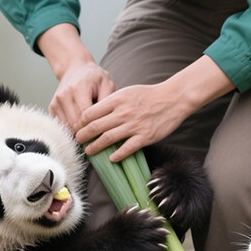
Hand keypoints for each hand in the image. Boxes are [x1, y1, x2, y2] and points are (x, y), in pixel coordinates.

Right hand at [49, 60, 115, 130]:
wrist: (75, 69)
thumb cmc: (94, 78)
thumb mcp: (107, 84)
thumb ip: (108, 102)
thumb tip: (106, 120)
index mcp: (79, 88)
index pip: (85, 115)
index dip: (95, 125)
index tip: (103, 126)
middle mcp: (64, 95)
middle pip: (76, 123)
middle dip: (88, 129)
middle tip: (97, 126)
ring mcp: (56, 102)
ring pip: (69, 127)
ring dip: (80, 129)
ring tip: (89, 121)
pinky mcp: (52, 108)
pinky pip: (63, 125)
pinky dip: (72, 127)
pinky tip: (80, 120)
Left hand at [75, 83, 191, 161]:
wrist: (173, 99)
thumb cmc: (149, 95)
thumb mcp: (127, 92)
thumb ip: (112, 101)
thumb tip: (96, 111)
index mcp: (117, 100)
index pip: (91, 112)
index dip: (81, 122)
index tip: (77, 128)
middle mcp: (123, 113)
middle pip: (95, 127)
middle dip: (83, 136)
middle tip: (78, 141)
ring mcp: (134, 125)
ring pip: (108, 138)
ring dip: (95, 147)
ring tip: (89, 151)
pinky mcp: (145, 136)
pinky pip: (127, 148)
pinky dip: (117, 154)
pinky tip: (111, 158)